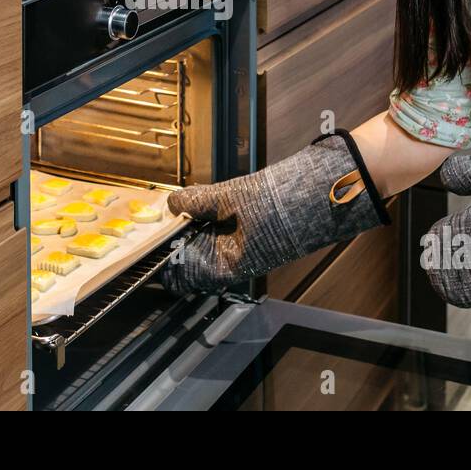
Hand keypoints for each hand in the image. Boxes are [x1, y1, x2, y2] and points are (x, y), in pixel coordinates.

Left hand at [160, 131, 390, 293]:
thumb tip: (172, 203)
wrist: (326, 193)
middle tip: (155, 215)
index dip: (159, 258)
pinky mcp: (252, 237)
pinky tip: (199, 203)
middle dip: (172, 239)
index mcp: (226, 267)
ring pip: (203, 244)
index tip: (144, 238)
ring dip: (189, 227)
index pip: (179, 277)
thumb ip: (198, 202)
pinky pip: (219, 234)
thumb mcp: (234, 197)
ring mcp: (242, 251)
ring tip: (175, 206)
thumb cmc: (287, 203)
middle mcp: (232, 266)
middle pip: (188, 260)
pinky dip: (206, 221)